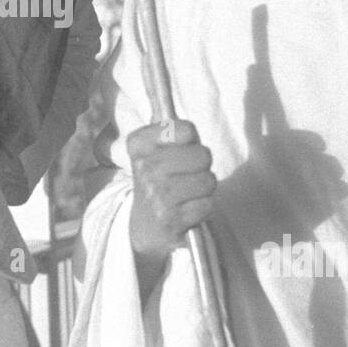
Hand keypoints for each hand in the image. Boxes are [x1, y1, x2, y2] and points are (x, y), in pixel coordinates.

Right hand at [127, 119, 216, 292]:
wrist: (143, 225)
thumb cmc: (157, 181)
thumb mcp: (153, 150)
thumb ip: (171, 130)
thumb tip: (183, 121)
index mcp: (139, 145)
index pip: (186, 129)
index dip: (191, 140)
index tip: (180, 150)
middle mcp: (145, 168)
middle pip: (203, 154)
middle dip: (202, 165)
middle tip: (187, 175)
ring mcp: (157, 195)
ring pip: (208, 180)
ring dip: (204, 188)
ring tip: (188, 193)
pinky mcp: (171, 219)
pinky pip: (207, 204)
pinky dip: (202, 207)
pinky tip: (188, 209)